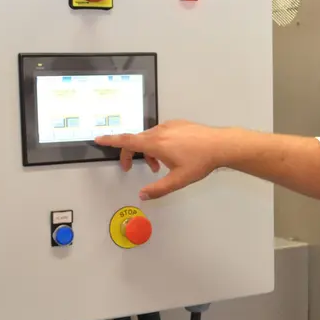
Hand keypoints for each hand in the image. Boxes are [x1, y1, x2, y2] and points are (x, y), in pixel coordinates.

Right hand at [93, 120, 228, 199]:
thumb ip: (158, 189)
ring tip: (158, 166)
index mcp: (156, 144)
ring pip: (150, 138)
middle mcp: (160, 132)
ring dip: (148, 151)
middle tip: (130, 166)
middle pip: (136, 141)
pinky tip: (171, 155)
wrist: (220, 145)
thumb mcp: (178, 180)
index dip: (111, 140)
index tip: (99, 138)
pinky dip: (159, 144)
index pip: (127, 141)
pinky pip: (161, 133)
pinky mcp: (178, 124)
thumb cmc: (201, 161)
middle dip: (132, 154)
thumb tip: (143, 195)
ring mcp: (170, 126)